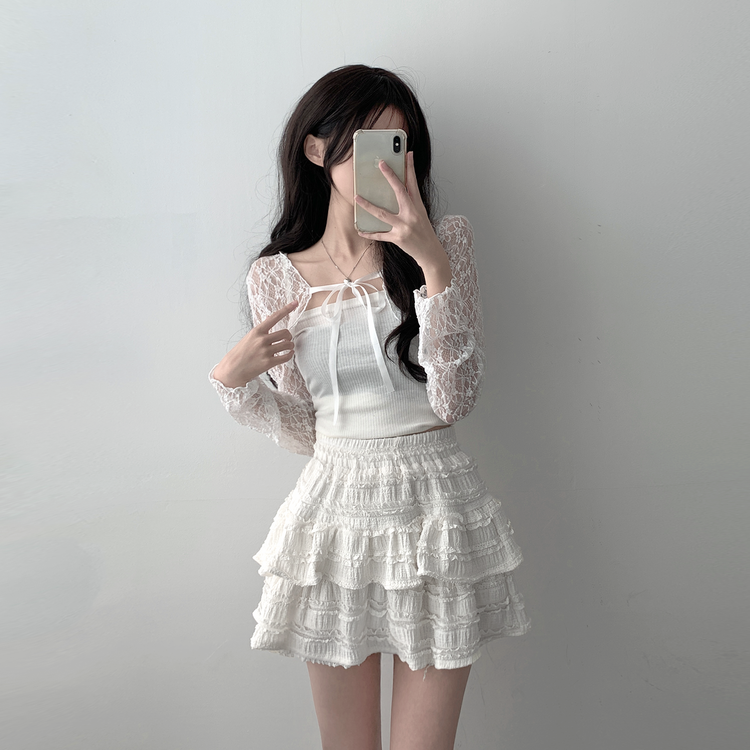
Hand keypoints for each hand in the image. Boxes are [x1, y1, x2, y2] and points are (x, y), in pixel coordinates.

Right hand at [212, 301, 298, 386]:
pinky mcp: (268, 362)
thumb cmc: (241, 352)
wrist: (233, 369)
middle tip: (286, 339)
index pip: (274, 317)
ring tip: (287, 347)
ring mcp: (265, 351)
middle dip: (288, 336)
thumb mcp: (249, 337)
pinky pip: (286, 356)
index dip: (287, 309)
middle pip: (285, 333)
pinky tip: (288, 354)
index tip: (295, 302)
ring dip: (290, 346)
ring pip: (288, 344)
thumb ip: (261, 328)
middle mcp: (261, 340)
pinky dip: (290, 355)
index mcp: (257, 331)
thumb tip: (270, 317)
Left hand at [354, 151, 447, 269]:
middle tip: (380, 164)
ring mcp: (404, 227)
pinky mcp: (398, 238)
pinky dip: (369, 233)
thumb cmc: (424, 232)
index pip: (414, 183)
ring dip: (368, 205)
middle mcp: (412, 214)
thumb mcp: (421, 214)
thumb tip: (402, 186)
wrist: (431, 253)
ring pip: (382, 213)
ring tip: (357, 198)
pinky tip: (360, 230)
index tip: (407, 153)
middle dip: (390, 176)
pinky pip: (380, 234)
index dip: (410, 167)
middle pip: (400, 191)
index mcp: (418, 206)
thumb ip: (411, 200)